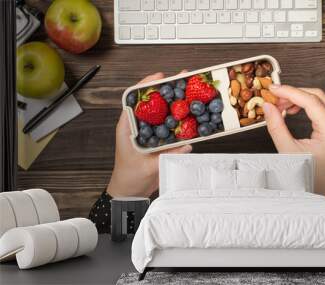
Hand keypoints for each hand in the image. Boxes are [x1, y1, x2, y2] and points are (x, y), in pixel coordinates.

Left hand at [107, 73, 191, 197]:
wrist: (130, 192)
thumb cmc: (130, 177)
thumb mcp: (147, 166)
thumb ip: (166, 156)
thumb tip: (186, 145)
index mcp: (129, 126)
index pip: (136, 99)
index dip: (147, 85)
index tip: (160, 76)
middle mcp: (139, 126)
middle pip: (152, 102)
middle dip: (167, 88)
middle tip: (183, 78)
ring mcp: (149, 132)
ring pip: (162, 112)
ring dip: (176, 102)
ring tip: (191, 92)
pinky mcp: (157, 140)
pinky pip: (170, 127)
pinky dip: (181, 121)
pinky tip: (191, 116)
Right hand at [263, 85, 324, 196]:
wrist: (320, 191)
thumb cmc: (308, 177)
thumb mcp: (288, 150)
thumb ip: (276, 125)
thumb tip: (268, 107)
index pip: (311, 101)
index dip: (289, 92)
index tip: (273, 89)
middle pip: (317, 96)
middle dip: (293, 94)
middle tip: (274, 97)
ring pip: (320, 100)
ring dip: (299, 99)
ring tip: (281, 106)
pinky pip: (323, 109)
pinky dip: (306, 106)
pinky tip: (292, 110)